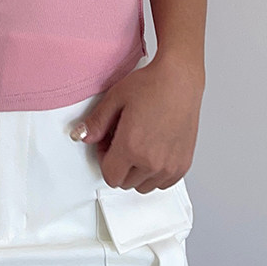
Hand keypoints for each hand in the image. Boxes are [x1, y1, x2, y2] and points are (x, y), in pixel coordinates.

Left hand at [70, 56, 203, 191]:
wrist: (180, 79)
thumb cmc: (153, 85)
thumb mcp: (115, 99)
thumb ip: (96, 123)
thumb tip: (83, 136)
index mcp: (131, 147)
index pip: (109, 176)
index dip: (104, 160)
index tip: (109, 144)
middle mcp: (152, 161)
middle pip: (125, 183)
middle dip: (119, 165)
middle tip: (123, 142)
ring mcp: (170, 165)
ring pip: (144, 185)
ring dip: (137, 171)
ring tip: (139, 145)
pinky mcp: (183, 164)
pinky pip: (163, 183)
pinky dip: (156, 173)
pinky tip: (154, 151)